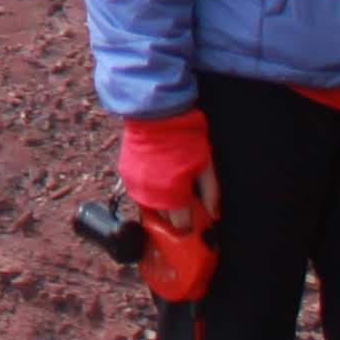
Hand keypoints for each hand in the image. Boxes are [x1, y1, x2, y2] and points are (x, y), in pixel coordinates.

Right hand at [114, 110, 217, 229]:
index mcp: (172, 196)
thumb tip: (214, 214)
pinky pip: (139, 192)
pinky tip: (159, 177)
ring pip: (150, 208)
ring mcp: (135, 186)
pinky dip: (149, 190)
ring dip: (162, 204)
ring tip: (173, 187)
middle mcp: (150, 196)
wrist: (155, 113)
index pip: (183, 225)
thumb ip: (211, 193)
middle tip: (189, 201)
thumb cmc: (184, 137)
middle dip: (178, 215)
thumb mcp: (206, 165)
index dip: (193, 223)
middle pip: (166, 220)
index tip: (200, 217)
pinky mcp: (125, 174)